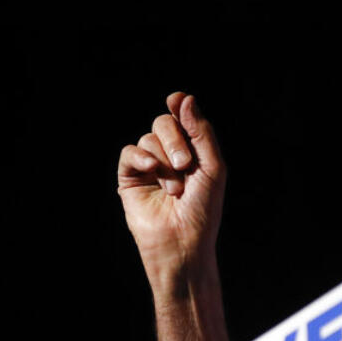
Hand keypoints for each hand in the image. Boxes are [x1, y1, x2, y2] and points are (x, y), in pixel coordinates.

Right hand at [117, 92, 225, 278]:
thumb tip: (184, 98)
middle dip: (175, 140)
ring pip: (148, 139)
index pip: (184, 118)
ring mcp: (150, 166)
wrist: (183, 242)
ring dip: (164, 161)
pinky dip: (140, 158)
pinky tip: (150, 170)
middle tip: (185, 165)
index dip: (179, 106)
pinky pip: (129, 153)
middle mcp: (171, 155)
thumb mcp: (212, 167)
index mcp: (195, 151)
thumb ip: (201, 132)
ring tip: (175, 189)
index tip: (176, 100)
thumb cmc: (203, 209)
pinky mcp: (130, 177)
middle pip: (164, 123)